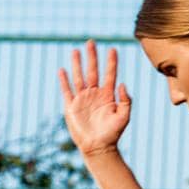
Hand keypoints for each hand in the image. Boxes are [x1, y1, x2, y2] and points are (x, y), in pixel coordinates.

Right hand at [58, 39, 132, 155]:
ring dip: (77, 64)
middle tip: (91, 42)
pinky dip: (64, 80)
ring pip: (79, 77)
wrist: (98, 146)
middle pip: (93, 71)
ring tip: (76, 51)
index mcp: (108, 95)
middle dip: (92, 57)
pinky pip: (67, 90)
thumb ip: (126, 100)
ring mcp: (82, 99)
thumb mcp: (124, 116)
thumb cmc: (113, 133)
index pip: (110, 75)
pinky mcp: (71, 106)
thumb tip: (122, 84)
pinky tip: (62, 70)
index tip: (113, 49)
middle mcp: (95, 94)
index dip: (111, 63)